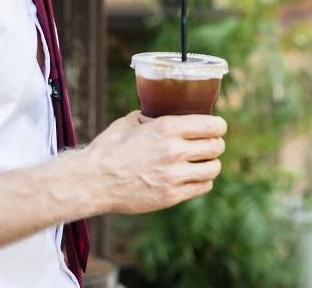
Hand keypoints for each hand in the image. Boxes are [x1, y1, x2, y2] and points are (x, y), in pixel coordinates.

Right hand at [82, 111, 226, 214]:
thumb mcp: (128, 123)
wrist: (92, 181)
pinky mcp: (171, 196)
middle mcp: (174, 151)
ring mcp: (174, 175)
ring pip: (213, 168)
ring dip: (211, 164)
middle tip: (211, 145)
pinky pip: (203, 186)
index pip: (211, 125)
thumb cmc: (107, 150)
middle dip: (216, 144)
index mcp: (166, 128)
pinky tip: (194, 177)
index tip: (218, 128)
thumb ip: (149, 118)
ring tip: (203, 162)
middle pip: (216, 146)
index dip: (219, 126)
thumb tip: (158, 114)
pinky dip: (203, 181)